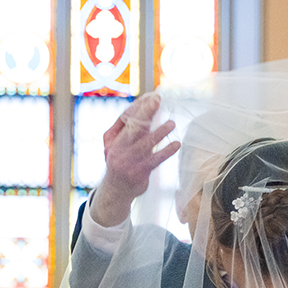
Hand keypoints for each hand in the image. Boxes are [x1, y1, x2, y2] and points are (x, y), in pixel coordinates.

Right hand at [89, 94, 178, 226]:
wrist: (115, 191)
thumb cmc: (119, 162)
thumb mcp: (115, 145)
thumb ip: (126, 129)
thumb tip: (142, 109)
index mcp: (112, 139)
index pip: (125, 118)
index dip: (138, 106)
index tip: (151, 96)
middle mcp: (118, 148)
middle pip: (134, 127)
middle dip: (146, 112)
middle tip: (157, 100)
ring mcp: (128, 161)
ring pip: (145, 143)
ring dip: (160, 132)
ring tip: (171, 123)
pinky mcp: (139, 172)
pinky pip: (155, 159)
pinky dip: (167, 151)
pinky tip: (176, 144)